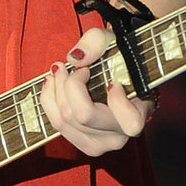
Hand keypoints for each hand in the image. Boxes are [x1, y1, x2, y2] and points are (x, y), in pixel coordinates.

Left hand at [38, 27, 153, 156]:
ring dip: (54, 91)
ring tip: (58, 71)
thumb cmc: (119, 59)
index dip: (116, 99)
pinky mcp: (79, 141)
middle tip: (68, 66)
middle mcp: (118, 136)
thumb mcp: (114, 41)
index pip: (127, 120)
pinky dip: (48, 100)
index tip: (112, 81)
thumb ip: (98, 42)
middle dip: (69, 85)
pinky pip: (56, 124)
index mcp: (137, 117)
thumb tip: (75, 58)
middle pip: (82, 117)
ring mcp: (98, 144)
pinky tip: (51, 84)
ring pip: (64, 122)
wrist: (116, 75)